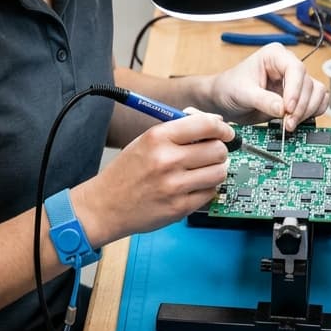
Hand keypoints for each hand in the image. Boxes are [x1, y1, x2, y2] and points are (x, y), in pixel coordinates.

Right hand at [71, 111, 232, 244]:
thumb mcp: (145, 140)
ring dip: (216, 170)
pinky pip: (210, 192)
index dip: (222, 128)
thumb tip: (213, 123)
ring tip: (204, 170)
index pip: (205, 125)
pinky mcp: (179, 208)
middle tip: (212, 153)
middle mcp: (167, 160)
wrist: (105, 205)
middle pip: (217, 149)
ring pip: (219, 172)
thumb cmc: (127, 171)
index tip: (225, 132)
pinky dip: (207, 188)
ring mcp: (174, 186)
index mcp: (158, 137)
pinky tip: (193, 186)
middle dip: (219, 150)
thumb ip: (178, 130)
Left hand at [208, 42, 328, 130]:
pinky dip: (311, 113)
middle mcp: (288, 65)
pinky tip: (298, 121)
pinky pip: (317, 102)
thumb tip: (282, 110)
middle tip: (287, 124)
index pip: (295, 69)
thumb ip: (263, 100)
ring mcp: (295, 81)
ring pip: (317, 93)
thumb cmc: (230, 88)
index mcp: (275, 55)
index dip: (295, 90)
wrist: (226, 100)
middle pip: (309, 84)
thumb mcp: (242, 93)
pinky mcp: (298, 96)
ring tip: (289, 125)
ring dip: (307, 111)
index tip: (287, 109)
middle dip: (300, 107)